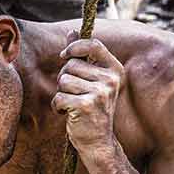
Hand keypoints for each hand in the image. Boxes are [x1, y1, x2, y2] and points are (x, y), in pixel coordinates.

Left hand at [53, 37, 125, 157]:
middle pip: (71, 64)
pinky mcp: (86, 105)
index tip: (64, 55)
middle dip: (64, 78)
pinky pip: (59, 97)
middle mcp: (110, 80)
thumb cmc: (92, 109)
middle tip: (73, 93)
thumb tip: (71, 32)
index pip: (94, 45)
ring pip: (63, 80)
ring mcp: (100, 93)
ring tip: (72, 104)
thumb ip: (82, 56)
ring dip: (61, 93)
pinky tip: (68, 114)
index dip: (75, 47)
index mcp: (115, 71)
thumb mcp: (91, 81)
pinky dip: (58, 107)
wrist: (98, 142)